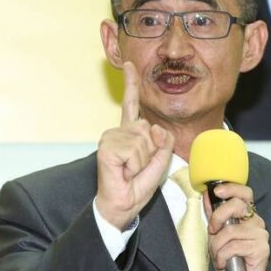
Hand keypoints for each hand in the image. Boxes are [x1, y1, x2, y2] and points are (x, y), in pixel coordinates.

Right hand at [95, 61, 173, 229]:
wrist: (122, 206)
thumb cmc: (136, 186)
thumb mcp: (159, 162)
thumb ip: (163, 143)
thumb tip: (155, 127)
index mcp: (130, 133)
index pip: (131, 104)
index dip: (131, 84)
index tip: (129, 65)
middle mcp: (118, 132)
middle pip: (148, 129)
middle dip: (150, 152)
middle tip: (136, 168)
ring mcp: (110, 138)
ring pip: (143, 141)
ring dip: (142, 161)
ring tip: (129, 171)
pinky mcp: (106, 147)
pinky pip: (135, 150)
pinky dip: (135, 165)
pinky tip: (124, 172)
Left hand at [204, 183, 268, 270]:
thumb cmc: (232, 256)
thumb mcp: (218, 234)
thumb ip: (214, 216)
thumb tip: (206, 196)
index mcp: (247, 215)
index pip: (245, 193)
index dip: (231, 188)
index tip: (216, 191)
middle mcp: (256, 221)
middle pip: (236, 206)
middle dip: (217, 217)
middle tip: (212, 230)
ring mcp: (260, 234)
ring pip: (230, 231)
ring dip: (217, 245)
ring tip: (217, 255)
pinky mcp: (260, 248)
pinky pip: (234, 247)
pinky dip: (222, 256)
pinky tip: (223, 262)